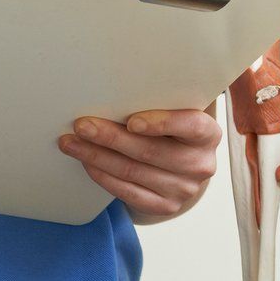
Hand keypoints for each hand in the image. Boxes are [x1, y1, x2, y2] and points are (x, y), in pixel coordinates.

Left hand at [58, 106, 222, 224]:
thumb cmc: (173, 130)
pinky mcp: (164, 206)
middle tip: (82, 125)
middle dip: (111, 137)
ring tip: (72, 143)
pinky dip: (103, 176)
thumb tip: (125, 74)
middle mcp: (200, 164)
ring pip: (132, 172)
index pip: (191, 127)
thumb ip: (166, 97)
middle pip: (151, 151)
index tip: (132, 120)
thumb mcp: (179, 110)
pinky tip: (87, 163)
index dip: (162, 123)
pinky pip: (127, 192)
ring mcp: (183, 189)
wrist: (180, 170)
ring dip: (97, 156)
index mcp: (208, 135)